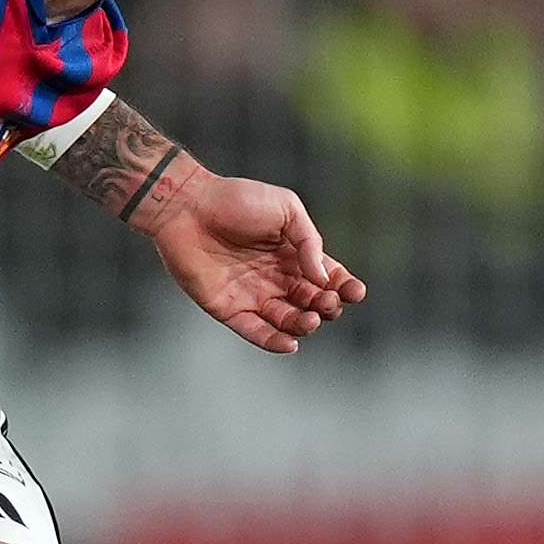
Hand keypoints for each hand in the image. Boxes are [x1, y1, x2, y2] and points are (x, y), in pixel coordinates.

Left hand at [144, 172, 366, 354]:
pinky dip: (273, 342)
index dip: (344, 287)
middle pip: (311, 303)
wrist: (187, 205)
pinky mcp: (228, 308)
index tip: (355, 292)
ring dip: (304, 325)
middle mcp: (277, 277)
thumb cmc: (236, 199)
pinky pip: (255, 331)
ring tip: (310, 319)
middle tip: (325, 301)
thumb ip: (310, 241)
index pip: (328, 277)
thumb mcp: (285, 208)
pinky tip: (290, 344)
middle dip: (326, 306)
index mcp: (294, 253)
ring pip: (287, 321)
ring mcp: (253, 294)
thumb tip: (324, 277)